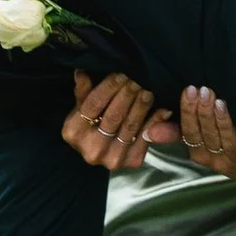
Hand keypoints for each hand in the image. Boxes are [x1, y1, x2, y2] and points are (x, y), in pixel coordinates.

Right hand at [61, 71, 175, 170]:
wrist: (102, 152)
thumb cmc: (91, 125)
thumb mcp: (82, 108)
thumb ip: (83, 92)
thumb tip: (81, 73)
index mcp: (73, 133)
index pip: (92, 105)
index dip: (108, 88)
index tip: (121, 74)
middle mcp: (91, 149)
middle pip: (113, 116)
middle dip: (127, 95)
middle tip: (138, 79)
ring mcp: (112, 159)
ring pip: (130, 126)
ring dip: (141, 106)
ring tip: (148, 90)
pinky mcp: (131, 162)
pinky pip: (145, 137)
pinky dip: (154, 122)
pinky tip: (161, 109)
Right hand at [175, 86, 235, 181]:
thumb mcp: (211, 135)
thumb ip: (190, 125)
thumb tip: (160, 120)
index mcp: (196, 150)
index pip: (180, 133)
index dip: (173, 118)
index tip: (178, 97)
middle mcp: (206, 158)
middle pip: (192, 133)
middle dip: (190, 110)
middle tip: (190, 89)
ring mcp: (223, 161)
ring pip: (209, 135)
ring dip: (206, 113)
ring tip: (205, 93)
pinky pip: (228, 139)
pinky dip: (223, 121)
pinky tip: (220, 105)